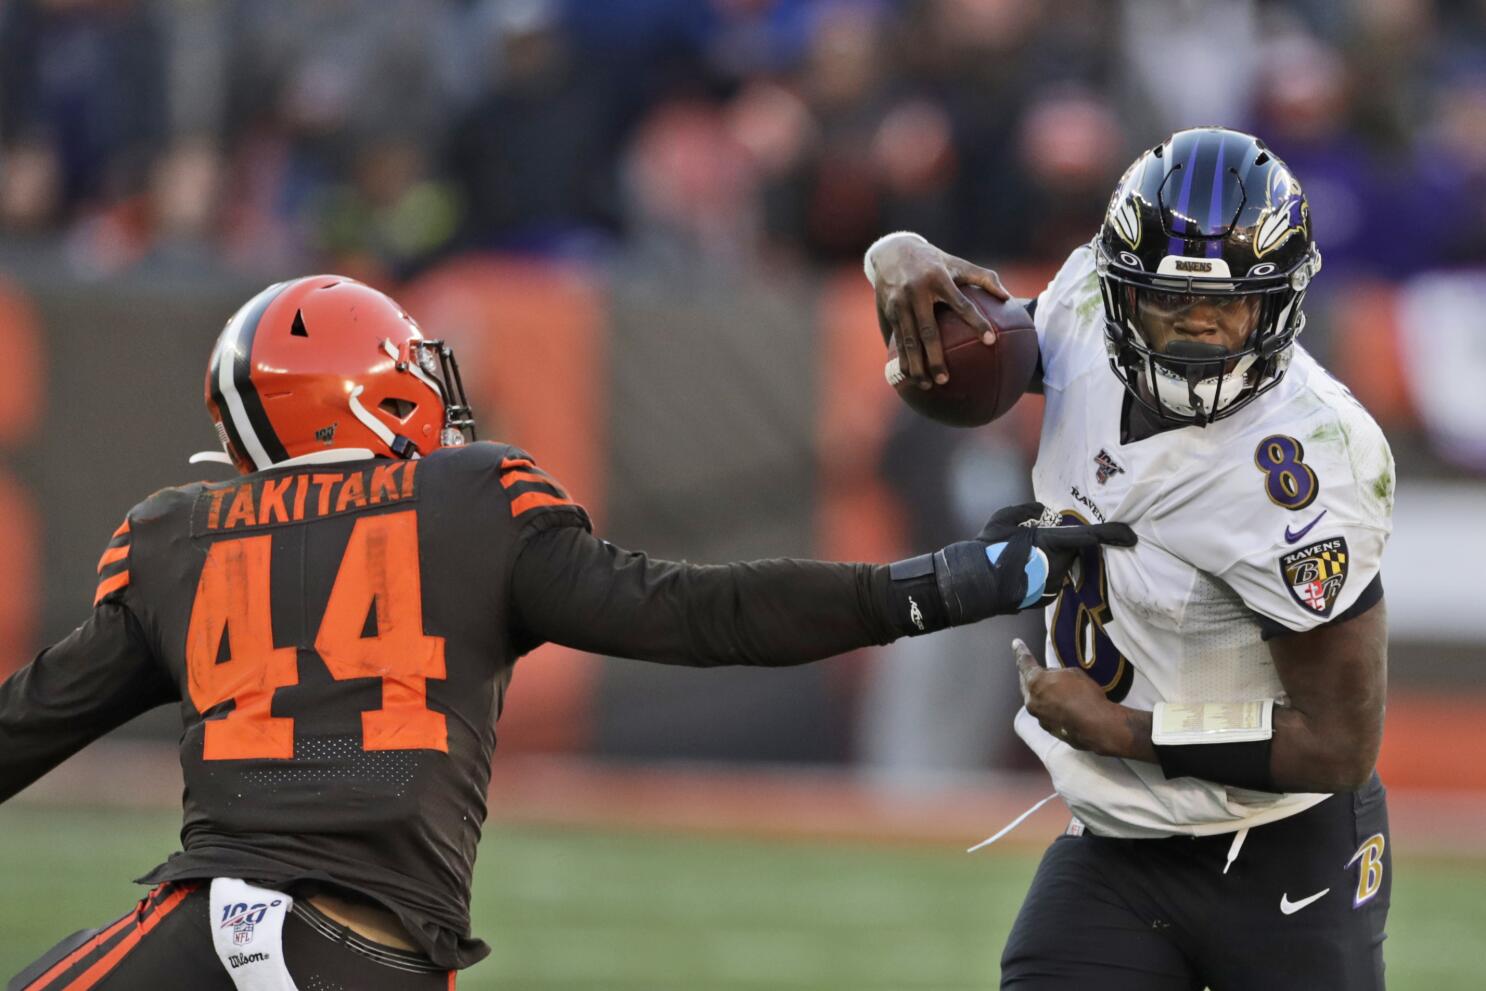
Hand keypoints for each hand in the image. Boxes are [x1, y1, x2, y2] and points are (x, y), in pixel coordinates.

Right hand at [867, 233, 1007, 388]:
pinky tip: (909, 376)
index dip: (977, 322)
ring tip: (927, 385)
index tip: (991, 341)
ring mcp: (899, 303)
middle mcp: (916, 292)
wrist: (893, 251)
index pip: (961, 304)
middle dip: (935, 357)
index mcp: (938, 279)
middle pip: (927, 331)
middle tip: (945, 379)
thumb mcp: (957, 263)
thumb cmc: (934, 262)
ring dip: (915, 365)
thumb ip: (984, 278)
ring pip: (907, 340)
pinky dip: (902, 359)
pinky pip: (895, 340)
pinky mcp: (888, 311)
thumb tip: (1008, 298)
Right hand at [979, 502, 1136, 606]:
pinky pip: (1051, 581)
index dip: (1113, 535)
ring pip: (1061, 566)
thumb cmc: (988, 548)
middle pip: (1072, 551)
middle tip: (1034, 543)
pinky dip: (1042, 576)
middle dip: (1061, 546)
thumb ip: (1026, 509)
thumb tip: (1041, 509)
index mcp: (1052, 542)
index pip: (1090, 537)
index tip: (1131, 535)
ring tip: (1022, 560)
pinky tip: (1020, 575)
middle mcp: (1058, 565)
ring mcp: (1053, 584)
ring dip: (1049, 561)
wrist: (975, 583)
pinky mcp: (1045, 597)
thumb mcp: (1002, 518)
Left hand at [1013, 638, 1122, 753]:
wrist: (1096, 725)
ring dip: (1041, 694)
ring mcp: (1039, 717)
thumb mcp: (1072, 673)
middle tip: (1034, 668)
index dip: (1020, 651)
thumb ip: (1057, 674)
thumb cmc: (1085, 695)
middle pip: (1026, 684)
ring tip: (1053, 689)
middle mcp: (1032, 701)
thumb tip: (1053, 680)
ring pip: (1035, 701)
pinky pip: (1046, 714)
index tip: (1015, 643)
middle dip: (1029, 675)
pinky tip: (1062, 706)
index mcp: (1035, 682)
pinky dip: (1051, 708)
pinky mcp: (1049, 730)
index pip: (1024, 662)